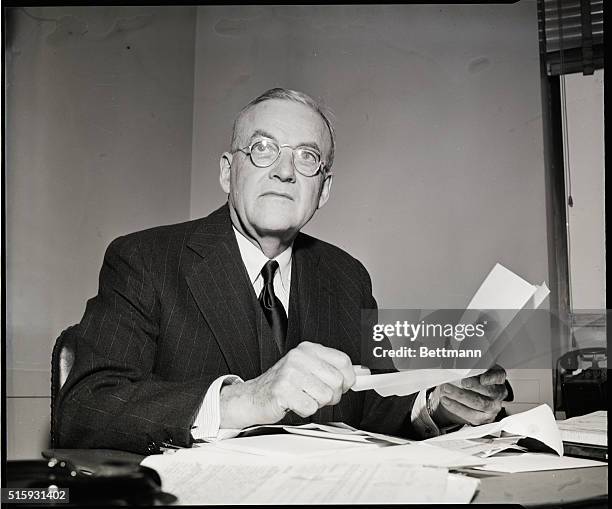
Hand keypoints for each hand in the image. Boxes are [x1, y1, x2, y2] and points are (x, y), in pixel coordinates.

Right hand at [219, 341, 354, 428]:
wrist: (254, 397)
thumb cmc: (284, 384)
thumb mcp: (308, 369)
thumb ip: (332, 370)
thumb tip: (360, 375)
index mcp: (308, 349)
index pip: (343, 361)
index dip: (348, 378)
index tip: (343, 385)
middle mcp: (299, 357)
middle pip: (336, 381)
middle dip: (331, 395)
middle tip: (315, 394)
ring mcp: (290, 373)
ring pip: (325, 396)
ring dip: (316, 403)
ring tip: (302, 397)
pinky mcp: (283, 390)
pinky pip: (310, 407)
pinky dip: (304, 410)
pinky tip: (294, 403)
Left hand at [429, 365, 507, 426]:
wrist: (465, 395)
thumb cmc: (470, 379)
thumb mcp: (471, 370)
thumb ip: (467, 366)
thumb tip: (455, 361)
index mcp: (497, 378)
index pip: (499, 376)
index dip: (492, 378)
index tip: (482, 378)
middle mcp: (498, 393)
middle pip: (490, 391)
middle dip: (473, 386)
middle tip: (461, 381)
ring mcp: (492, 407)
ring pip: (480, 404)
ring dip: (461, 396)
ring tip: (446, 389)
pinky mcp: (483, 418)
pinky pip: (470, 415)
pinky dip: (456, 407)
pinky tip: (446, 400)